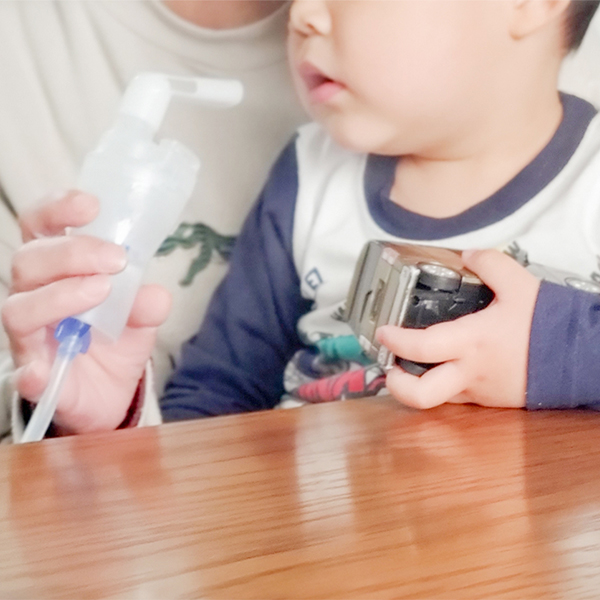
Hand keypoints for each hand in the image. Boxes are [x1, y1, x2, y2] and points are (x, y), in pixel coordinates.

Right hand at [1, 191, 171, 432]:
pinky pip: (24, 374)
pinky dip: (33, 371)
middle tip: (116, 258)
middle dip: (72, 252)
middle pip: (29, 261)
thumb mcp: (141, 317)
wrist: (110, 393)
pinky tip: (44, 369)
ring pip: (20, 308)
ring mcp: (31, 338)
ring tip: (101, 291)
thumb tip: (155, 295)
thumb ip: (147, 302)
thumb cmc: (115, 341)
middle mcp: (35, 297)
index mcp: (57, 271)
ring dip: (61, 295)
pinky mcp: (36, 378)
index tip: (91, 204)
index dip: (57, 209)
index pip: (40, 228)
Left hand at [376, 249, 540, 409]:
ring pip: (437, 399)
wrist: (583, 359)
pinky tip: (445, 367)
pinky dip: (444, 385)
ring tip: (410, 366)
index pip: (421, 347)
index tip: (382, 331)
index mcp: (472, 343)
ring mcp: (480, 391)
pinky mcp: (491, 400)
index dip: (395, 340)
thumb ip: (489, 264)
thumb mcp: (520, 285)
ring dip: (418, 384)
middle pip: (420, 395)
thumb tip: (470, 254)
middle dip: (395, 385)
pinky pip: (458, 397)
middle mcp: (470, 372)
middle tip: (388, 367)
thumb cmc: (552, 328)